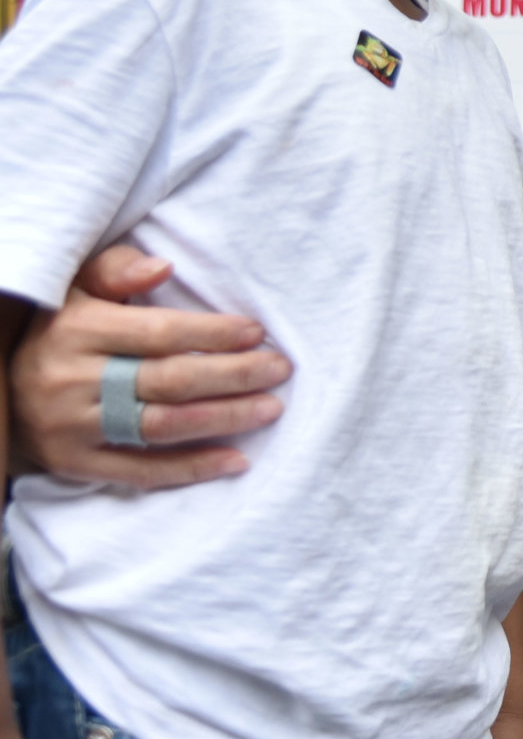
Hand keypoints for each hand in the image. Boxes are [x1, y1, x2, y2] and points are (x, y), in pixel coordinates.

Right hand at [9, 247, 288, 487]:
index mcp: (76, 330)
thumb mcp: (76, 288)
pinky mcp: (76, 464)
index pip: (158, 333)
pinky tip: (236, 459)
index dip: (212, 334)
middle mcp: (71, 380)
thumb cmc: (60, 330)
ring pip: (162, 426)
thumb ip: (116, 270)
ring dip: (224, 418)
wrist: (2, 392)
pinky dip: (192, 468)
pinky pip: (141, 472)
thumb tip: (161, 267)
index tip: (256, 332)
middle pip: (170, 381)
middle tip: (279, 369)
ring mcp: (72, 427)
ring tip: (270, 408)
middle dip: (233, 376)